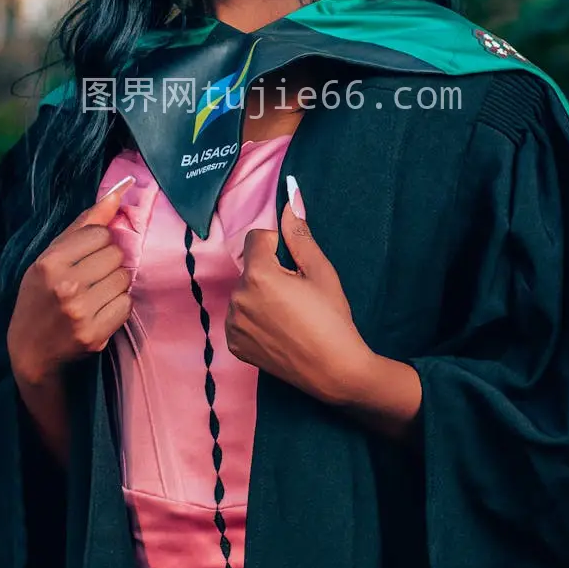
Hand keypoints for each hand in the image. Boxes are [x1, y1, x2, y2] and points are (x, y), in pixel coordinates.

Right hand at [7, 176, 135, 387]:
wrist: (31, 352)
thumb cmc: (41, 297)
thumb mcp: (49, 257)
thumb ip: (84, 224)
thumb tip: (120, 190)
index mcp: (49, 262)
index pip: (100, 233)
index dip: (98, 243)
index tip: (85, 257)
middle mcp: (64, 286)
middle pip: (116, 255)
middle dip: (108, 263)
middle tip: (90, 278)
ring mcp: (80, 312)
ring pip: (124, 278)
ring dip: (115, 284)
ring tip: (94, 295)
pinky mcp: (94, 335)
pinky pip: (126, 304)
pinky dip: (118, 306)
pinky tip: (99, 312)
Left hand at [225, 180, 371, 404]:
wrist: (334, 370)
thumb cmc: (332, 318)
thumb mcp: (320, 271)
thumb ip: (299, 234)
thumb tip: (290, 196)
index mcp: (257, 275)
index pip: (256, 239)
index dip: (278, 247)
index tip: (296, 269)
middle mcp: (238, 298)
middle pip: (250, 268)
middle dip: (270, 273)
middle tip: (298, 296)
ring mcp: (233, 324)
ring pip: (244, 293)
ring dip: (260, 296)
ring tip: (289, 316)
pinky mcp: (234, 345)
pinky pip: (240, 318)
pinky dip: (254, 320)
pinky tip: (278, 331)